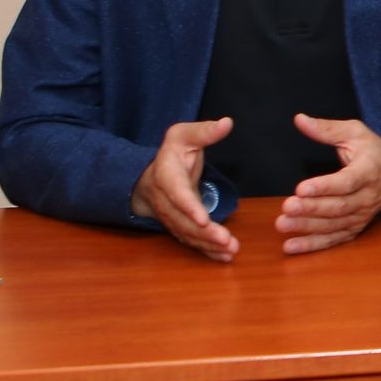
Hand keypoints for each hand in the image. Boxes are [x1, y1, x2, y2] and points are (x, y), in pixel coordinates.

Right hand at [131, 118, 238, 260]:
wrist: (149, 176)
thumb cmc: (172, 153)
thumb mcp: (183, 136)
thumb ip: (204, 131)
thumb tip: (227, 123)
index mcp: (167, 176)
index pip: (177, 194)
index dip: (189, 208)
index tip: (204, 219)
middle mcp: (166, 201)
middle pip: (184, 221)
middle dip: (205, 233)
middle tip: (227, 241)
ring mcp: (171, 217)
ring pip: (188, 234)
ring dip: (209, 245)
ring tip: (231, 250)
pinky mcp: (179, 226)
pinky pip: (192, 241)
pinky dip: (207, 250)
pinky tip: (225, 257)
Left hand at [276, 115, 380, 253]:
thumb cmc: (374, 152)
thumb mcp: (355, 133)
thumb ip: (327, 129)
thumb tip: (300, 120)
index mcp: (369, 170)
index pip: (347, 181)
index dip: (325, 186)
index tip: (301, 188)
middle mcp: (367, 196)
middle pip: (338, 206)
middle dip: (311, 208)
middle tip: (287, 207)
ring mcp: (361, 215)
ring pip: (334, 225)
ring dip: (307, 227)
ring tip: (283, 224)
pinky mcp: (355, 228)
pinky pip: (334, 240)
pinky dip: (313, 245)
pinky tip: (291, 246)